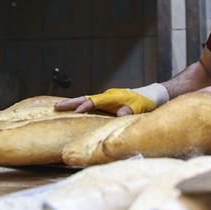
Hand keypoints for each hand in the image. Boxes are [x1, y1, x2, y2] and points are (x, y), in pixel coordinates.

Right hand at [54, 84, 168, 116]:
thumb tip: (119, 114)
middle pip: (85, 98)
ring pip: (86, 100)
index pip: (94, 102)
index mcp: (113, 97)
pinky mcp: (109, 103)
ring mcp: (107, 99)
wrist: (154, 95)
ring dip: (73, 104)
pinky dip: (82, 106)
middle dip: (70, 103)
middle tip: (56, 107)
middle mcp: (107, 96)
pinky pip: (92, 104)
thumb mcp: (141, 107)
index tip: (75, 113)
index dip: (84, 107)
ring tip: (59, 107)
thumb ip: (130, 110)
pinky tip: (76, 111)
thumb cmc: (147, 102)